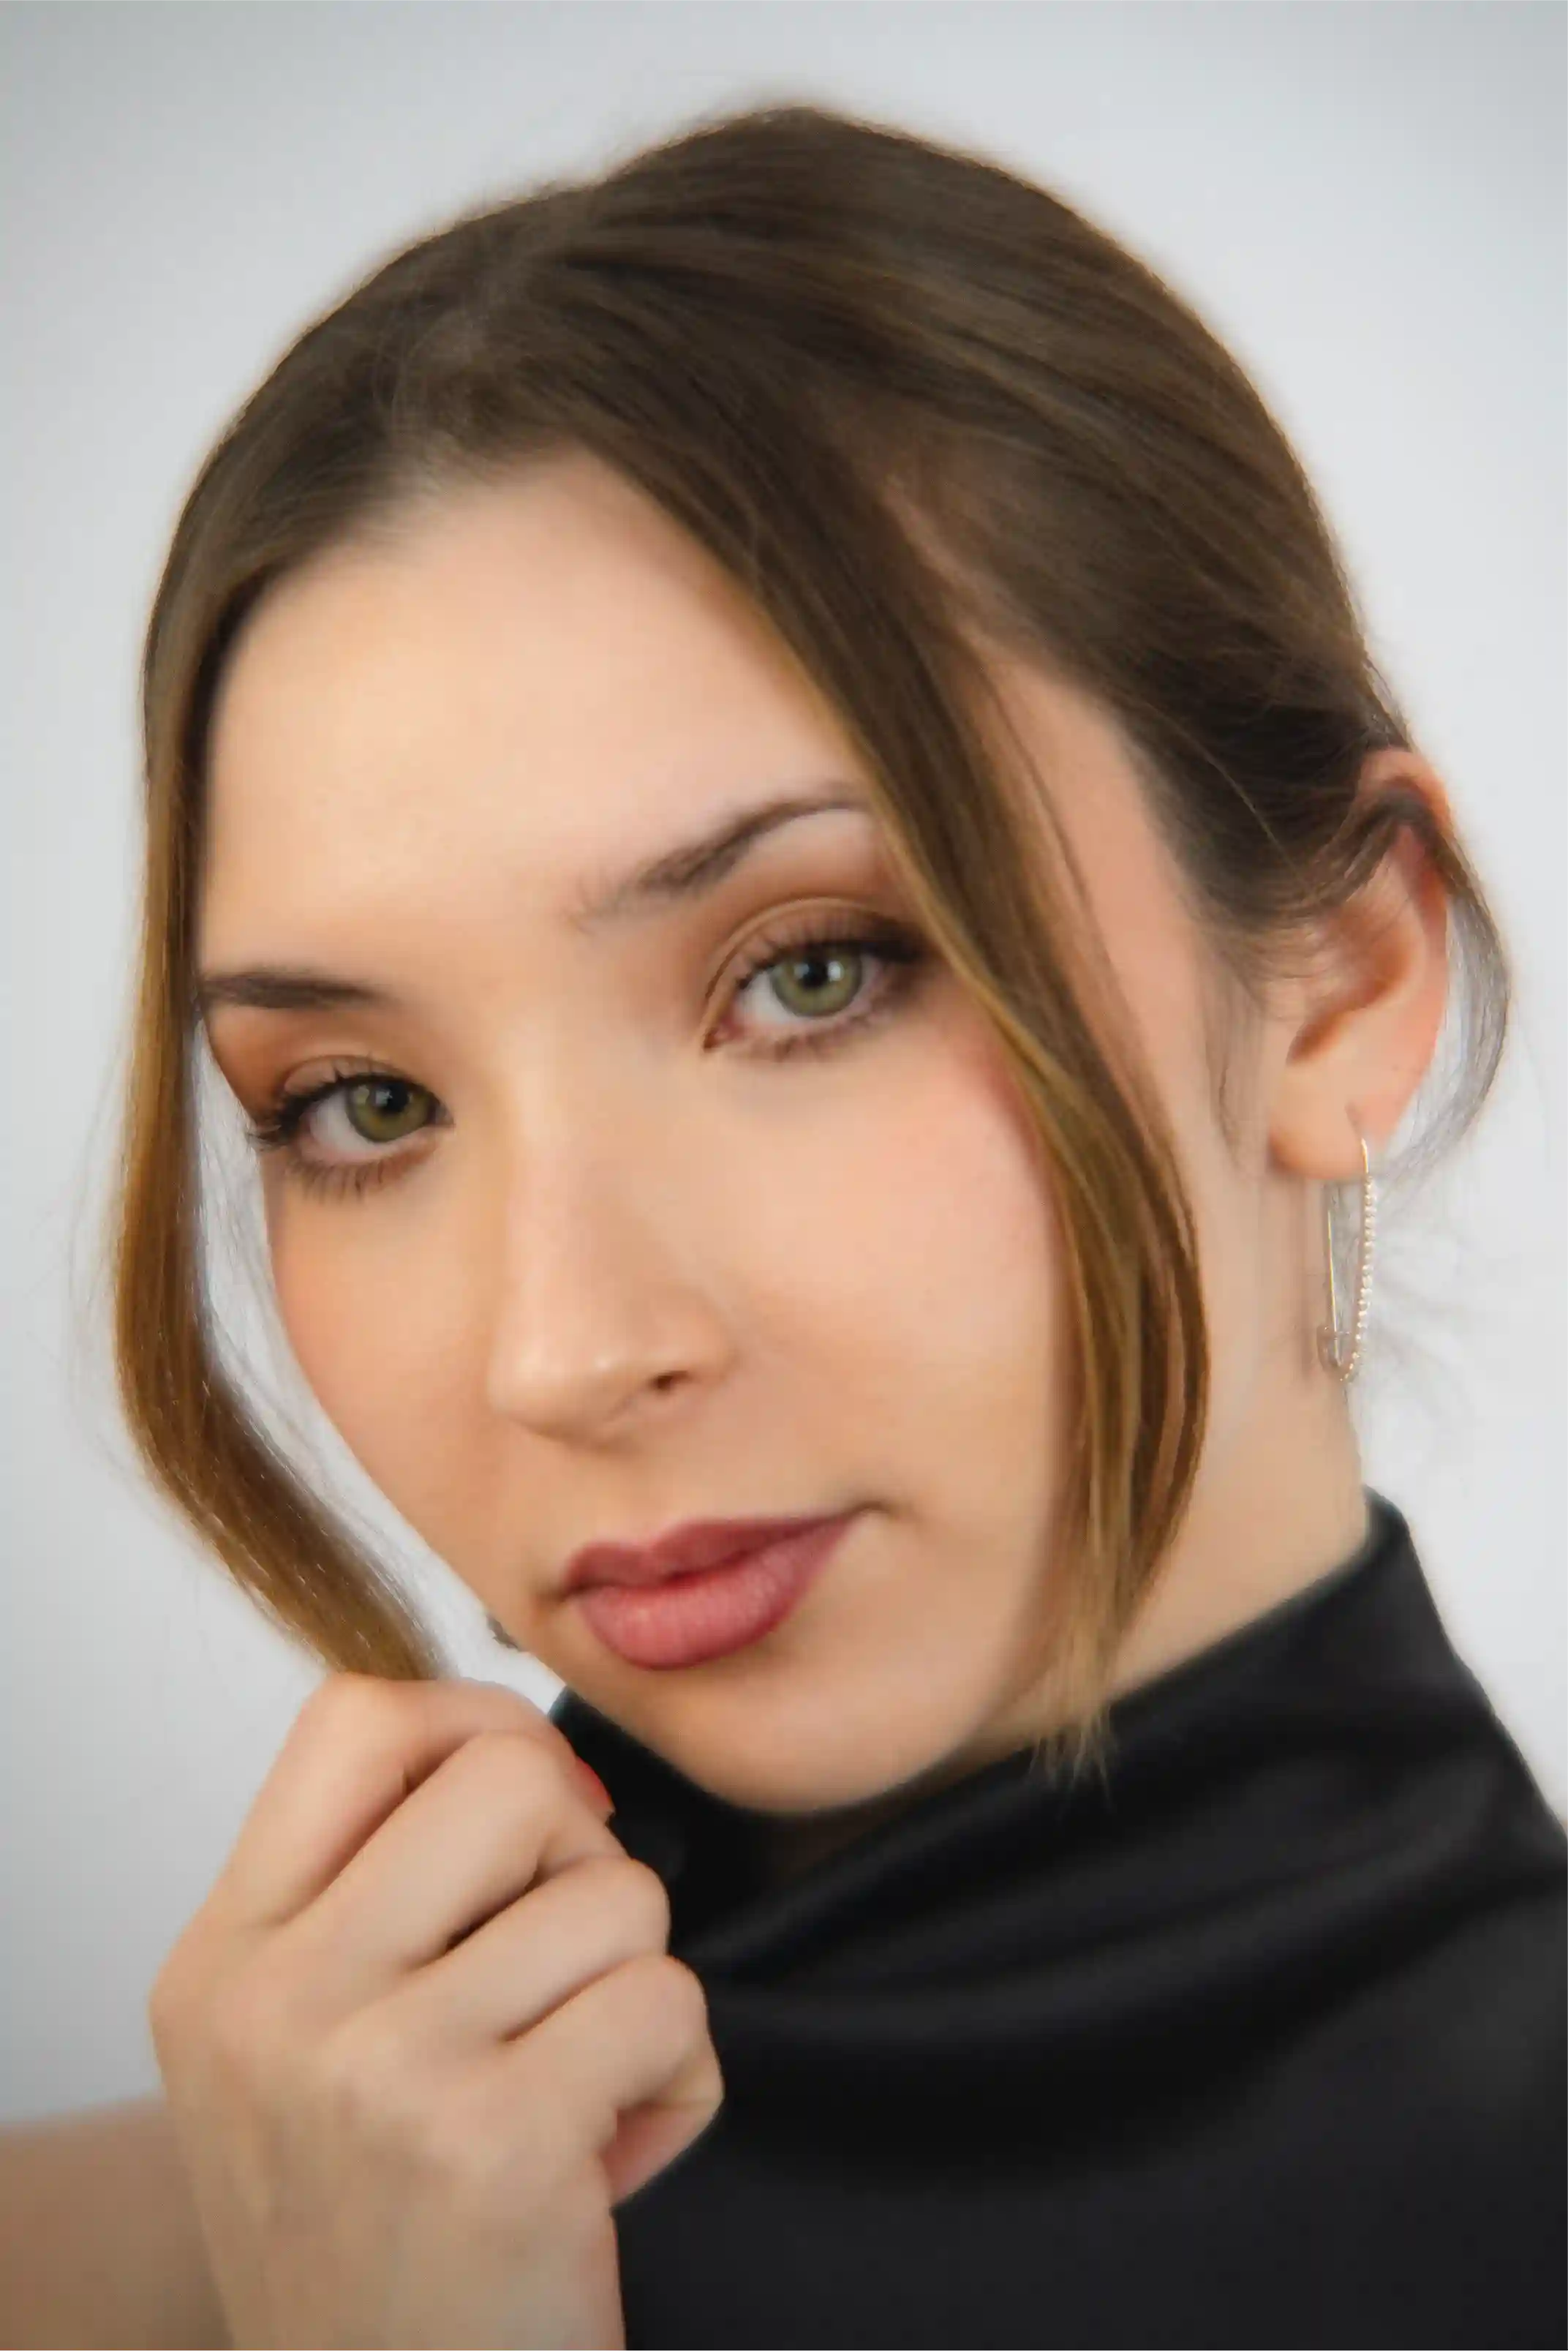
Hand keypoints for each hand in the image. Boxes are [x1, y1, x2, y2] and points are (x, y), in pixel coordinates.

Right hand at [148, 1673, 722, 2350]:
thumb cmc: (382, 2238)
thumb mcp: (302, 2053)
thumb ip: (373, 1898)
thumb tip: (534, 1756)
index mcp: (224, 1959)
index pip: (353, 1719)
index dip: (477, 1726)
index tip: (535, 1812)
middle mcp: (278, 2002)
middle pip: (507, 1774)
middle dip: (581, 1856)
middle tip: (562, 1970)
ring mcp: (379, 2071)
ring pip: (617, 1892)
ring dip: (637, 1989)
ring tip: (579, 2088)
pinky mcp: (495, 2146)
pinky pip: (669, 2005)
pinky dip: (681, 2082)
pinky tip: (615, 2158)